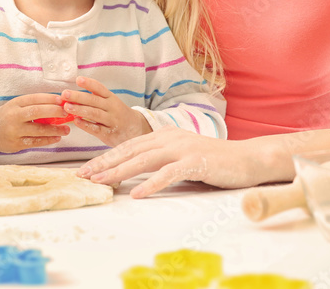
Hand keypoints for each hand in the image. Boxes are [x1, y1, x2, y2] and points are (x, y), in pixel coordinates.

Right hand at [0, 93, 69, 162]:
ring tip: (67, 129)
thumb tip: (57, 105)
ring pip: (38, 130)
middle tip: (67, 112)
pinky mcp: (15, 144)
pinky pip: (35, 142)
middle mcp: (13, 116)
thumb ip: (32, 106)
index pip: (34, 98)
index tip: (63, 99)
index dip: (50, 98)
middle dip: (54, 111)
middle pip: (37, 112)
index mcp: (15, 104)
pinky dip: (47, 140)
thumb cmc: (5, 117)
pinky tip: (57, 137)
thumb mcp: (15, 106)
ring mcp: (14, 131)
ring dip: (55, 129)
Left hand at [62, 76, 150, 146]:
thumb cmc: (118, 114)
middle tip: (65, 94)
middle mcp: (112, 108)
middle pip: (94, 100)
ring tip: (67, 107)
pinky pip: (97, 129)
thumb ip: (96, 98)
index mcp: (111, 98)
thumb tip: (74, 94)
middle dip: (79, 97)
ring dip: (80, 110)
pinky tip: (76, 122)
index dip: (89, 83)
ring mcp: (112, 121)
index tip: (78, 79)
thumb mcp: (111, 103)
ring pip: (95, 114)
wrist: (137, 130)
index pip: (100, 88)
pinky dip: (86, 125)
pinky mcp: (110, 134)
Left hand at [76, 127, 247, 197]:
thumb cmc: (214, 161)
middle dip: (104, 163)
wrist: (247, 158)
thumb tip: (135, 173)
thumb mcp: (181, 155)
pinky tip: (138, 194)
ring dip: (120, 172)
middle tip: (83, 176)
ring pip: (143, 159)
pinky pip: (168, 173)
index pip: (128, 146)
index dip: (106, 157)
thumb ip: (160, 159)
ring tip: (101, 182)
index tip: (86, 169)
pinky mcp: (194, 162)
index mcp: (164, 134)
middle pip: (130, 150)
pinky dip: (151, 183)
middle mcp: (169, 137)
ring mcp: (181, 148)